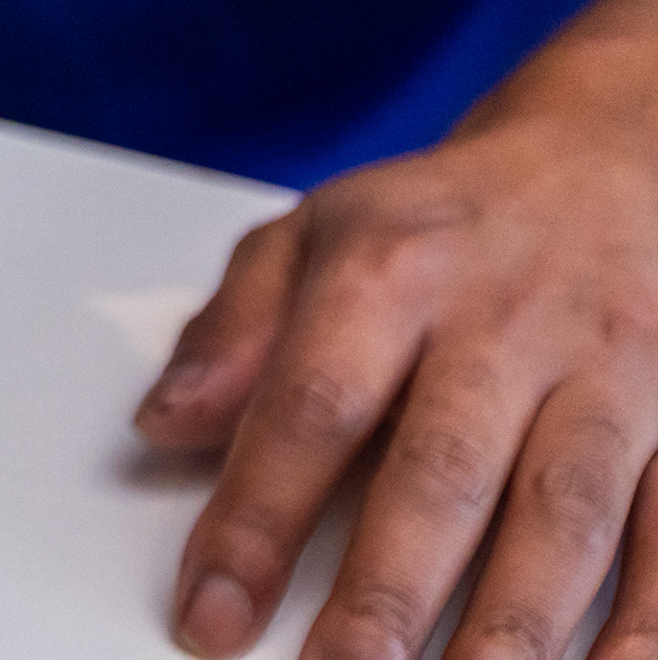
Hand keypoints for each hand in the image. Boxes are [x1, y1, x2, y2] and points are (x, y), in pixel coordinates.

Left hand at [140, 26, 657, 659]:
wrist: (608, 159)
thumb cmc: (443, 223)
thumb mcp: (314, 234)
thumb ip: (235, 331)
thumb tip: (163, 424)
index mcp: (393, 273)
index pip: (310, 406)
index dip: (256, 517)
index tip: (212, 613)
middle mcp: (506, 322)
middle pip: (444, 471)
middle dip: (390, 588)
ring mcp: (611, 373)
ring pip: (567, 512)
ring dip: (514, 623)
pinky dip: (645, 617)